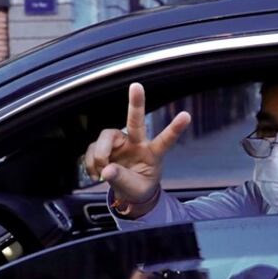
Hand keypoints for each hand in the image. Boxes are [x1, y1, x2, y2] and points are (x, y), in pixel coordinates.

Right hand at [83, 83, 190, 216]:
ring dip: (100, 154)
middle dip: (136, 103)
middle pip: (135, 121)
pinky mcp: (105, 146)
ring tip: (102, 174)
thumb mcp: (135, 189)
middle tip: (136, 86)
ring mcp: (120, 142)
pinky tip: (97, 174)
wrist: (127, 192)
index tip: (186, 116)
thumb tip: (106, 170)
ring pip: (105, 136)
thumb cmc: (138, 187)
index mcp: (152, 153)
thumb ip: (122, 180)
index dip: (174, 129)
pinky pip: (92, 149)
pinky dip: (91, 163)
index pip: (165, 140)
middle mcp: (136, 142)